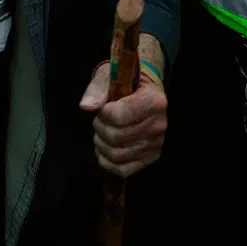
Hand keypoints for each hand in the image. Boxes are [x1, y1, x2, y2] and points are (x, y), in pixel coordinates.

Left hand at [79, 52, 166, 177]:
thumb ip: (97, 89)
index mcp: (154, 101)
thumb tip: (87, 106)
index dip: (104, 113)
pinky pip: (123, 169)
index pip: (120, 116)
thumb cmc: (125, 81)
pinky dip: (107, 161)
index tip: (104, 106)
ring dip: (101, 144)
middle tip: (100, 118)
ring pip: (117, 155)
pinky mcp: (150, 157)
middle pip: (116, 137)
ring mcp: (156, 144)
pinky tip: (105, 147)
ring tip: (102, 131)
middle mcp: (159, 125)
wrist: (143, 90)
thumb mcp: (109, 75)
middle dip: (99, 127)